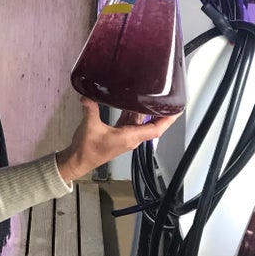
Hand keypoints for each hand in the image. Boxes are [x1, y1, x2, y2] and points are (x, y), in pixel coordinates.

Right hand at [55, 97, 179, 182]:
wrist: (79, 160)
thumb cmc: (87, 148)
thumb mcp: (90, 126)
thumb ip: (90, 108)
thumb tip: (87, 95)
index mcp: (130, 137)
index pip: (155, 130)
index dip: (167, 120)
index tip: (176, 110)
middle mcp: (131, 137)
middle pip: (151, 125)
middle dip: (159, 112)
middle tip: (165, 96)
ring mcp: (126, 136)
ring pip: (141, 123)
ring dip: (146, 111)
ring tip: (151, 95)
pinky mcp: (119, 135)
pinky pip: (131, 122)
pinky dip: (133, 113)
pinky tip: (132, 102)